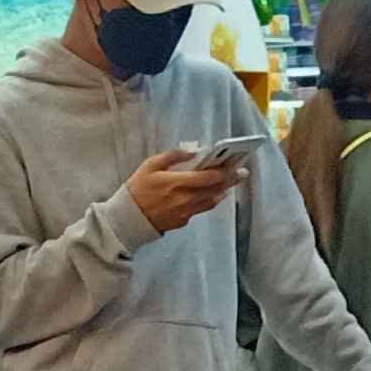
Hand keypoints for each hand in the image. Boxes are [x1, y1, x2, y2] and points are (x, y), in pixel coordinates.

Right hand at [123, 150, 242, 236]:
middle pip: (215, 188)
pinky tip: (216, 193)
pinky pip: (202, 208)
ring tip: (233, 181)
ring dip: (224, 190)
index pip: (208, 176)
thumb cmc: (137, 189)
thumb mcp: (150, 165)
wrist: (128, 218)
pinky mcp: (184, 220)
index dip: (223, 169)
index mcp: (177, 183)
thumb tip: (192, 151)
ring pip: (212, 200)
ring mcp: (186, 212)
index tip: (233, 161)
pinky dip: (211, 199)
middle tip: (242, 172)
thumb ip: (173, 156)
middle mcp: (185, 199)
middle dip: (230, 179)